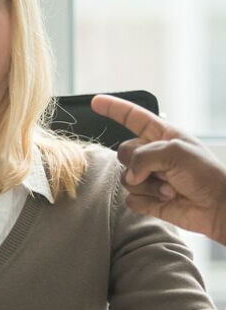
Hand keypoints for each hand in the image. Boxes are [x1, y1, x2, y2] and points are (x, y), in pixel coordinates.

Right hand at [91, 94, 225, 245]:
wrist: (219, 207)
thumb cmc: (206, 174)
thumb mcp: (175, 151)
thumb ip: (143, 156)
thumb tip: (130, 176)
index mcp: (161, 135)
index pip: (131, 117)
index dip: (113, 108)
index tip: (96, 102)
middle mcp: (152, 154)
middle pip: (123, 152)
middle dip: (137, 164)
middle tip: (163, 171)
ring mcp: (148, 177)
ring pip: (125, 178)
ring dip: (147, 186)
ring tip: (170, 188)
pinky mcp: (147, 198)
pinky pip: (130, 198)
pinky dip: (146, 201)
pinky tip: (165, 200)